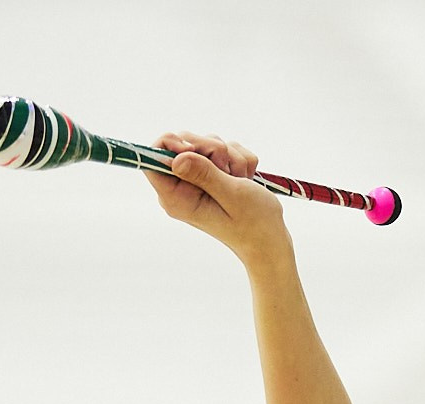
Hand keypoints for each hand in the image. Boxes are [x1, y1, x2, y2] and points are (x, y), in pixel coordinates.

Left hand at [147, 131, 288, 266]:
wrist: (271, 240)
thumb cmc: (254, 224)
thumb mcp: (231, 195)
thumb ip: (204, 174)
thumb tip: (175, 158)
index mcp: (177, 197)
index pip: (152, 160)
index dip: (171, 144)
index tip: (194, 148)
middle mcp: (183, 187)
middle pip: (182, 143)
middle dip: (211, 148)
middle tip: (228, 170)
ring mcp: (199, 180)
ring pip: (207, 143)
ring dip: (230, 156)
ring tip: (241, 180)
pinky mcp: (214, 175)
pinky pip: (224, 149)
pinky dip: (239, 160)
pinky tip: (246, 179)